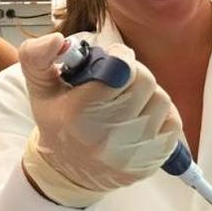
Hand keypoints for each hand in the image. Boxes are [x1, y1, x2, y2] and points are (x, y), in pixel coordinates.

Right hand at [19, 33, 181, 207]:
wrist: (70, 172)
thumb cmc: (58, 122)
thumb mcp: (39, 87)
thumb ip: (37, 55)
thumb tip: (56, 39)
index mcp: (80, 112)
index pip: (121, 69)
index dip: (120, 57)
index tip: (113, 60)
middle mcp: (108, 134)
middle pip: (145, 81)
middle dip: (134, 73)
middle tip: (121, 80)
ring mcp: (133, 150)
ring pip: (162, 99)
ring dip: (148, 94)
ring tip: (129, 100)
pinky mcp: (152, 160)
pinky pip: (174, 122)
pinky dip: (161, 114)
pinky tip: (142, 116)